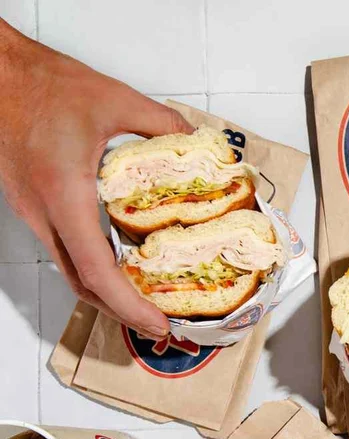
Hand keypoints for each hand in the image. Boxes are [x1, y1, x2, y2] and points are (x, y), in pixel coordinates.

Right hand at [0, 21, 192, 338]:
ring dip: (107, 294)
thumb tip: (197, 146)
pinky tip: (122, 265)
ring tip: (146, 304)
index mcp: (64, 193)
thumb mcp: (114, 99)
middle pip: (82, 284)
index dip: (128, 305)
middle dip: (122, 312)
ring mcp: (32, 212)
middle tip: (161, 325)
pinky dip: (94, 269)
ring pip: (70, 271)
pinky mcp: (32, 206)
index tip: (157, 323)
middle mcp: (43, 212)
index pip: (96, 269)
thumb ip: (163, 125)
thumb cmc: (41, 84)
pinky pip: (64, 250)